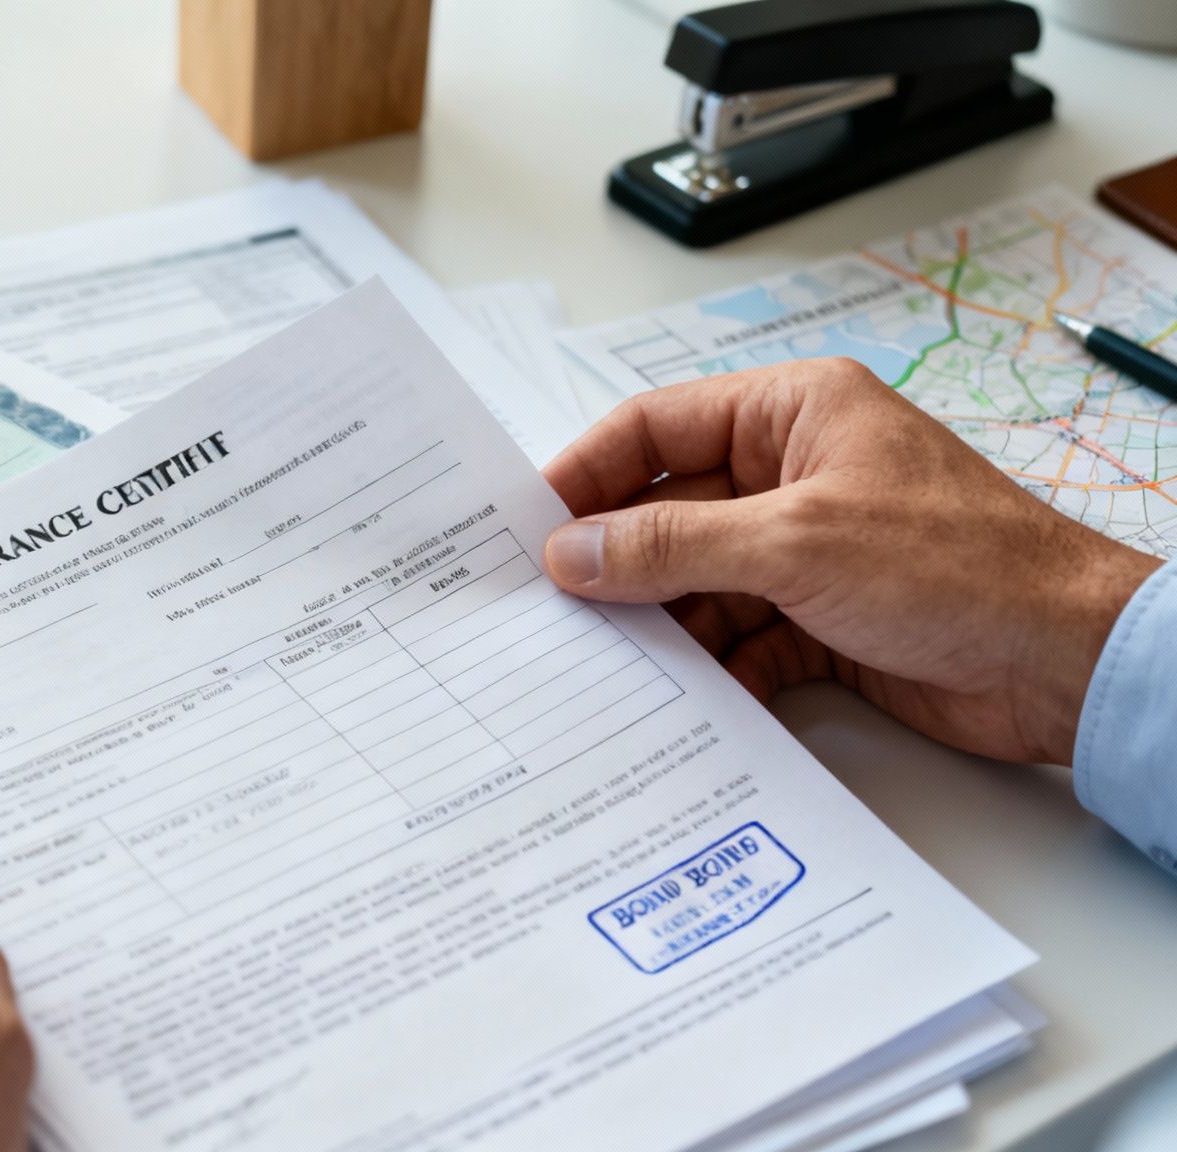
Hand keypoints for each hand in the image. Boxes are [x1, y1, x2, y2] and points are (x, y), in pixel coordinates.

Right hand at [541, 358, 1161, 766]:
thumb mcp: (793, 543)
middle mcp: (796, 474)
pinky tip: (682, 698)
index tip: (529, 526)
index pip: (657, 427)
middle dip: (617, 562)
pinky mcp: (825, 620)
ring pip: (698, 582)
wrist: (1066, 662)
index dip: (588, 473)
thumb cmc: (961, 566)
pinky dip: (712, 668)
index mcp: (794, 414)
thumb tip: (572, 552)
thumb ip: (671, 545)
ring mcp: (810, 551)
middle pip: (670, 511)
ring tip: (605, 663)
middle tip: (549, 607)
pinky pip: (738, 638)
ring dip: (661, 624)